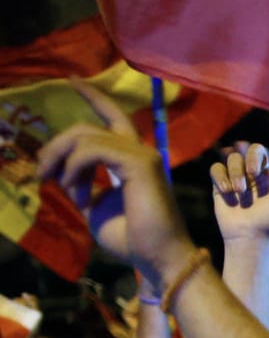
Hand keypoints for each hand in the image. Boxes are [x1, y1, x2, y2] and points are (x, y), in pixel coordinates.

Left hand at [38, 84, 194, 283]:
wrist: (159, 258)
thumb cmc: (134, 239)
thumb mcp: (96, 207)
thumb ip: (81, 185)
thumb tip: (63, 174)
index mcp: (132, 160)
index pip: (113, 117)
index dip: (93, 96)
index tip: (71, 79)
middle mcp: (139, 151)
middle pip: (87, 127)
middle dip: (56, 145)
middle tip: (41, 172)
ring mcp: (142, 155)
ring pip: (86, 136)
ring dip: (62, 160)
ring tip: (60, 186)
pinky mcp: (140, 164)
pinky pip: (93, 150)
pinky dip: (75, 168)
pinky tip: (74, 188)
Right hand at [211, 115, 268, 242]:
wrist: (249, 236)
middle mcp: (259, 174)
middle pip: (254, 148)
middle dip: (254, 157)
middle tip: (254, 175)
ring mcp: (239, 177)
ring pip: (233, 157)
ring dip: (237, 174)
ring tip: (240, 193)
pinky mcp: (221, 183)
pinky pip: (217, 168)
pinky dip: (222, 178)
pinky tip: (228, 193)